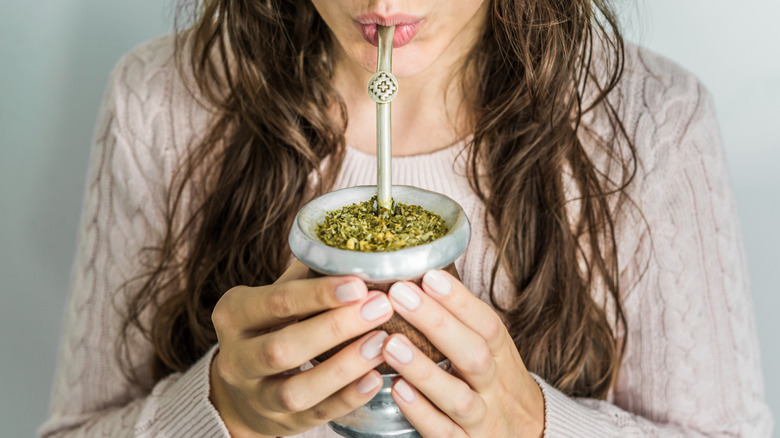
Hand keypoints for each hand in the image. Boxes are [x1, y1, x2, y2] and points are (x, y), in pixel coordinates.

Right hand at [209, 261, 394, 437]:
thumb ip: (304, 276)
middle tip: (381, 306)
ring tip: (382, 343)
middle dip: (335, 327)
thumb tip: (353, 247)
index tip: (359, 283)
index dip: (318, 294)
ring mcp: (256, 397)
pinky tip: (376, 378)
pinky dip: (347, 398)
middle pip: (283, 347)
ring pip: (296, 390)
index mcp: (233, 314)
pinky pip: (315, 415)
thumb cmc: (269, 328)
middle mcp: (236, 359)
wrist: (239, 390)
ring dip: (343, 367)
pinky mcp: (280, 425)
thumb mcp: (271, 300)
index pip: (276, 302)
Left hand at [382, 269, 544, 437]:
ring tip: (391, 344)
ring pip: (458, 398)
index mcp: (502, 356)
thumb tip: (424, 275)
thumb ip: (464, 322)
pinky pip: (444, 433)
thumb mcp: (493, 351)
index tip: (429, 275)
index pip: (487, 324)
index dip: (460, 301)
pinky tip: (397, 390)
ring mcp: (483, 419)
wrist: (530, 436)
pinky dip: (420, 413)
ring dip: (424, 371)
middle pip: (473, 355)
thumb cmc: (497, 383)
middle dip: (437, 323)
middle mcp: (496, 386)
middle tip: (401, 295)